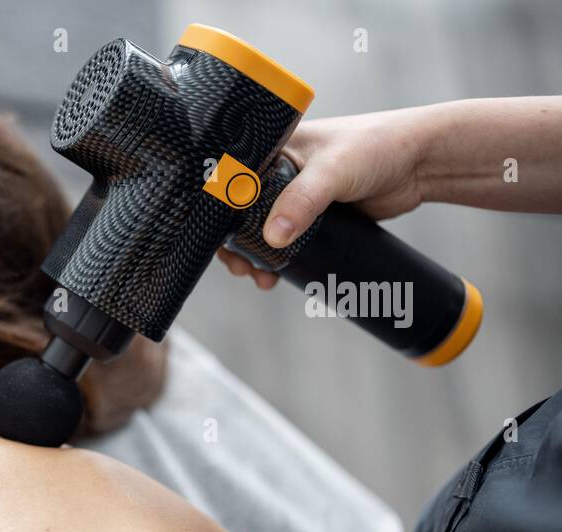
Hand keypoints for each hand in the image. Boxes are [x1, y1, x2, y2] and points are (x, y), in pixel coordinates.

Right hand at [217, 107, 427, 287]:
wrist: (420, 162)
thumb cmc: (377, 145)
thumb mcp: (334, 171)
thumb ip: (303, 201)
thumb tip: (273, 237)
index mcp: (272, 146)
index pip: (231, 182)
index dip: (221, 213)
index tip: (224, 242)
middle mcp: (277, 169)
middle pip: (240, 212)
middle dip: (237, 244)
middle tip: (242, 267)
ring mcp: (294, 193)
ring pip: (261, 228)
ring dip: (256, 255)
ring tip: (260, 276)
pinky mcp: (311, 214)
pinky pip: (285, 238)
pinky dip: (277, 256)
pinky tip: (276, 272)